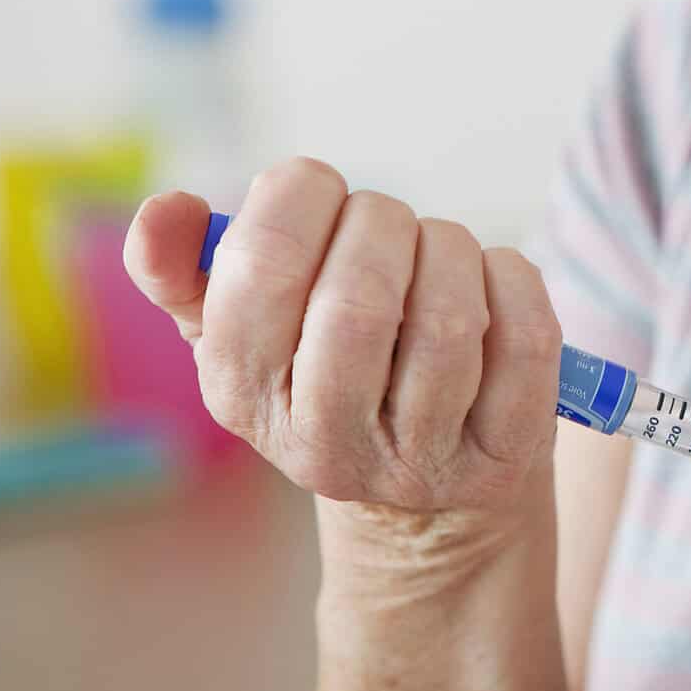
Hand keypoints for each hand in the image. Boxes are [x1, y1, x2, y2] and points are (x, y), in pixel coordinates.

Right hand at [124, 157, 563, 557]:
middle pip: (358, 300)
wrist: (426, 502)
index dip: (298, 200)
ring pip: (448, 317)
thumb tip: (165, 209)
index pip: (260, 275)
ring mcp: (423, 460)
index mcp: (244, 397)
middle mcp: (328, 445)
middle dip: (382, 224)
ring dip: (451, 248)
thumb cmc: (328, 376)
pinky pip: (525, 338)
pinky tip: (492, 278)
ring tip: (439, 251)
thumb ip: (184, 268)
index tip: (318, 187)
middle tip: (387, 222)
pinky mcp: (506, 455)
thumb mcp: (245, 332)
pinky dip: (513, 278)